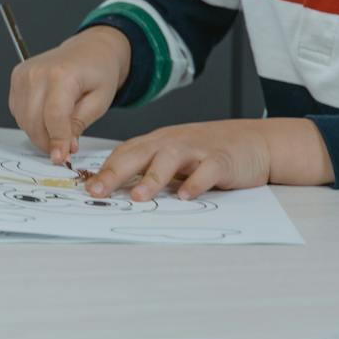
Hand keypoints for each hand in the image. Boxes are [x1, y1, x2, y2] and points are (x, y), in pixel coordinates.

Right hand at [8, 26, 130, 166]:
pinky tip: (47, 118)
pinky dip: (31, 121)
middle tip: (63, 150)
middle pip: (33, 121)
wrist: (89, 50)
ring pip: (23, 119)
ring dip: (38, 133)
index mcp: (62, 74)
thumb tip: (63, 148)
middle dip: (47, 142)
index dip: (57, 141)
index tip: (61, 158)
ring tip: (58, 132)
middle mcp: (37, 72)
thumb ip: (79, 124)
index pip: (53, 117)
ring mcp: (24, 74)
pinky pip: (18, 111)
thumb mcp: (100, 101)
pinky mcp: (17, 77)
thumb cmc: (98, 72)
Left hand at [84, 118, 329, 200]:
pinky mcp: (222, 160)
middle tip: (97, 191)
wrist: (253, 142)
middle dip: (115, 172)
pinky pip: (207, 170)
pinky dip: (196, 182)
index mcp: (157, 144)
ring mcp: (197, 150)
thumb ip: (149, 171)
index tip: (85, 188)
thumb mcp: (174, 159)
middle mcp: (172, 143)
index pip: (124, 154)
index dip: (104, 170)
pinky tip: (187, 195)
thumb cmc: (207, 153)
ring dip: (153, 177)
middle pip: (138, 154)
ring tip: (139, 197)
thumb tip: (115, 191)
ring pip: (170, 159)